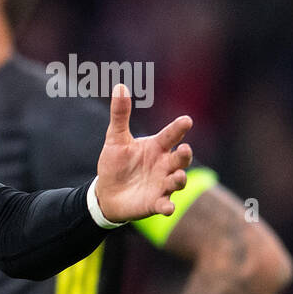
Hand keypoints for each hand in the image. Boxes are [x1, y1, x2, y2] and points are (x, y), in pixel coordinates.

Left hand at [94, 83, 193, 221]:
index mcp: (157, 147)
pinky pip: (166, 205)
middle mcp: (164, 165)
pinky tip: (168, 207)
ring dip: (179, 179)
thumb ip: (120, 114)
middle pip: (180, 159)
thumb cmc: (115, 163)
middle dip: (184, 155)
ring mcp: (163, 184)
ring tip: (177, 176)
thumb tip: (119, 86)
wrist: (107, 192)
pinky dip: (168, 206)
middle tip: (183, 150)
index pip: (171, 135)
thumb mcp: (115, 139)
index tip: (186, 120)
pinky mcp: (156, 202)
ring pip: (178, 181)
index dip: (178, 128)